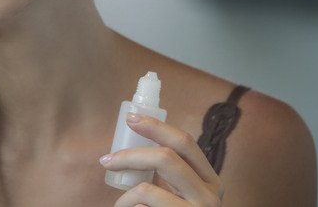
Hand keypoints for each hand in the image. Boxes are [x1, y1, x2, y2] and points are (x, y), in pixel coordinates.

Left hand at [100, 113, 223, 206]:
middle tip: (106, 160)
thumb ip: (166, 173)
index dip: (156, 126)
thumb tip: (129, 144)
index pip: (185, 142)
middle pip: (166, 158)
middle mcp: (210, 196)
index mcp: (210, 180)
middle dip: (129, 155)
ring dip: (124, 198)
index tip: (130, 118)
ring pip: (146, 190)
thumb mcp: (179, 194)